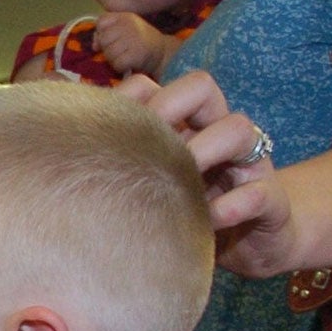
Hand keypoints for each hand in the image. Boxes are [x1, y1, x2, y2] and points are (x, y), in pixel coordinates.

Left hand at [91, 11, 173, 76]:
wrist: (163, 53)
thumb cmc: (140, 42)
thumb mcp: (124, 30)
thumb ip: (106, 33)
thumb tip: (95, 45)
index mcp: (125, 16)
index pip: (101, 22)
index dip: (101, 32)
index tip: (111, 38)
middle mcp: (129, 25)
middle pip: (103, 39)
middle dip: (107, 48)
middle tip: (121, 50)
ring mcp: (134, 39)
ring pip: (108, 53)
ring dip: (114, 59)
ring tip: (126, 56)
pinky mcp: (137, 54)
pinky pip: (117, 64)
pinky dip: (120, 67)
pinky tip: (129, 63)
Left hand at [114, 69, 296, 275]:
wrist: (250, 246)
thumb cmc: (183, 211)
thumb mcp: (145, 184)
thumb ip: (117, 160)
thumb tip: (61, 142)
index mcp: (179, 125)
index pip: (152, 84)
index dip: (127, 99)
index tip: (104, 133)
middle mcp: (214, 133)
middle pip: (200, 86)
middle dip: (169, 109)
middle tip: (145, 148)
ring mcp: (248, 163)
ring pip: (238, 128)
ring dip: (205, 149)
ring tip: (180, 184)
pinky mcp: (270, 200)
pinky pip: (258, 192)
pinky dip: (231, 206)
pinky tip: (208, 221)